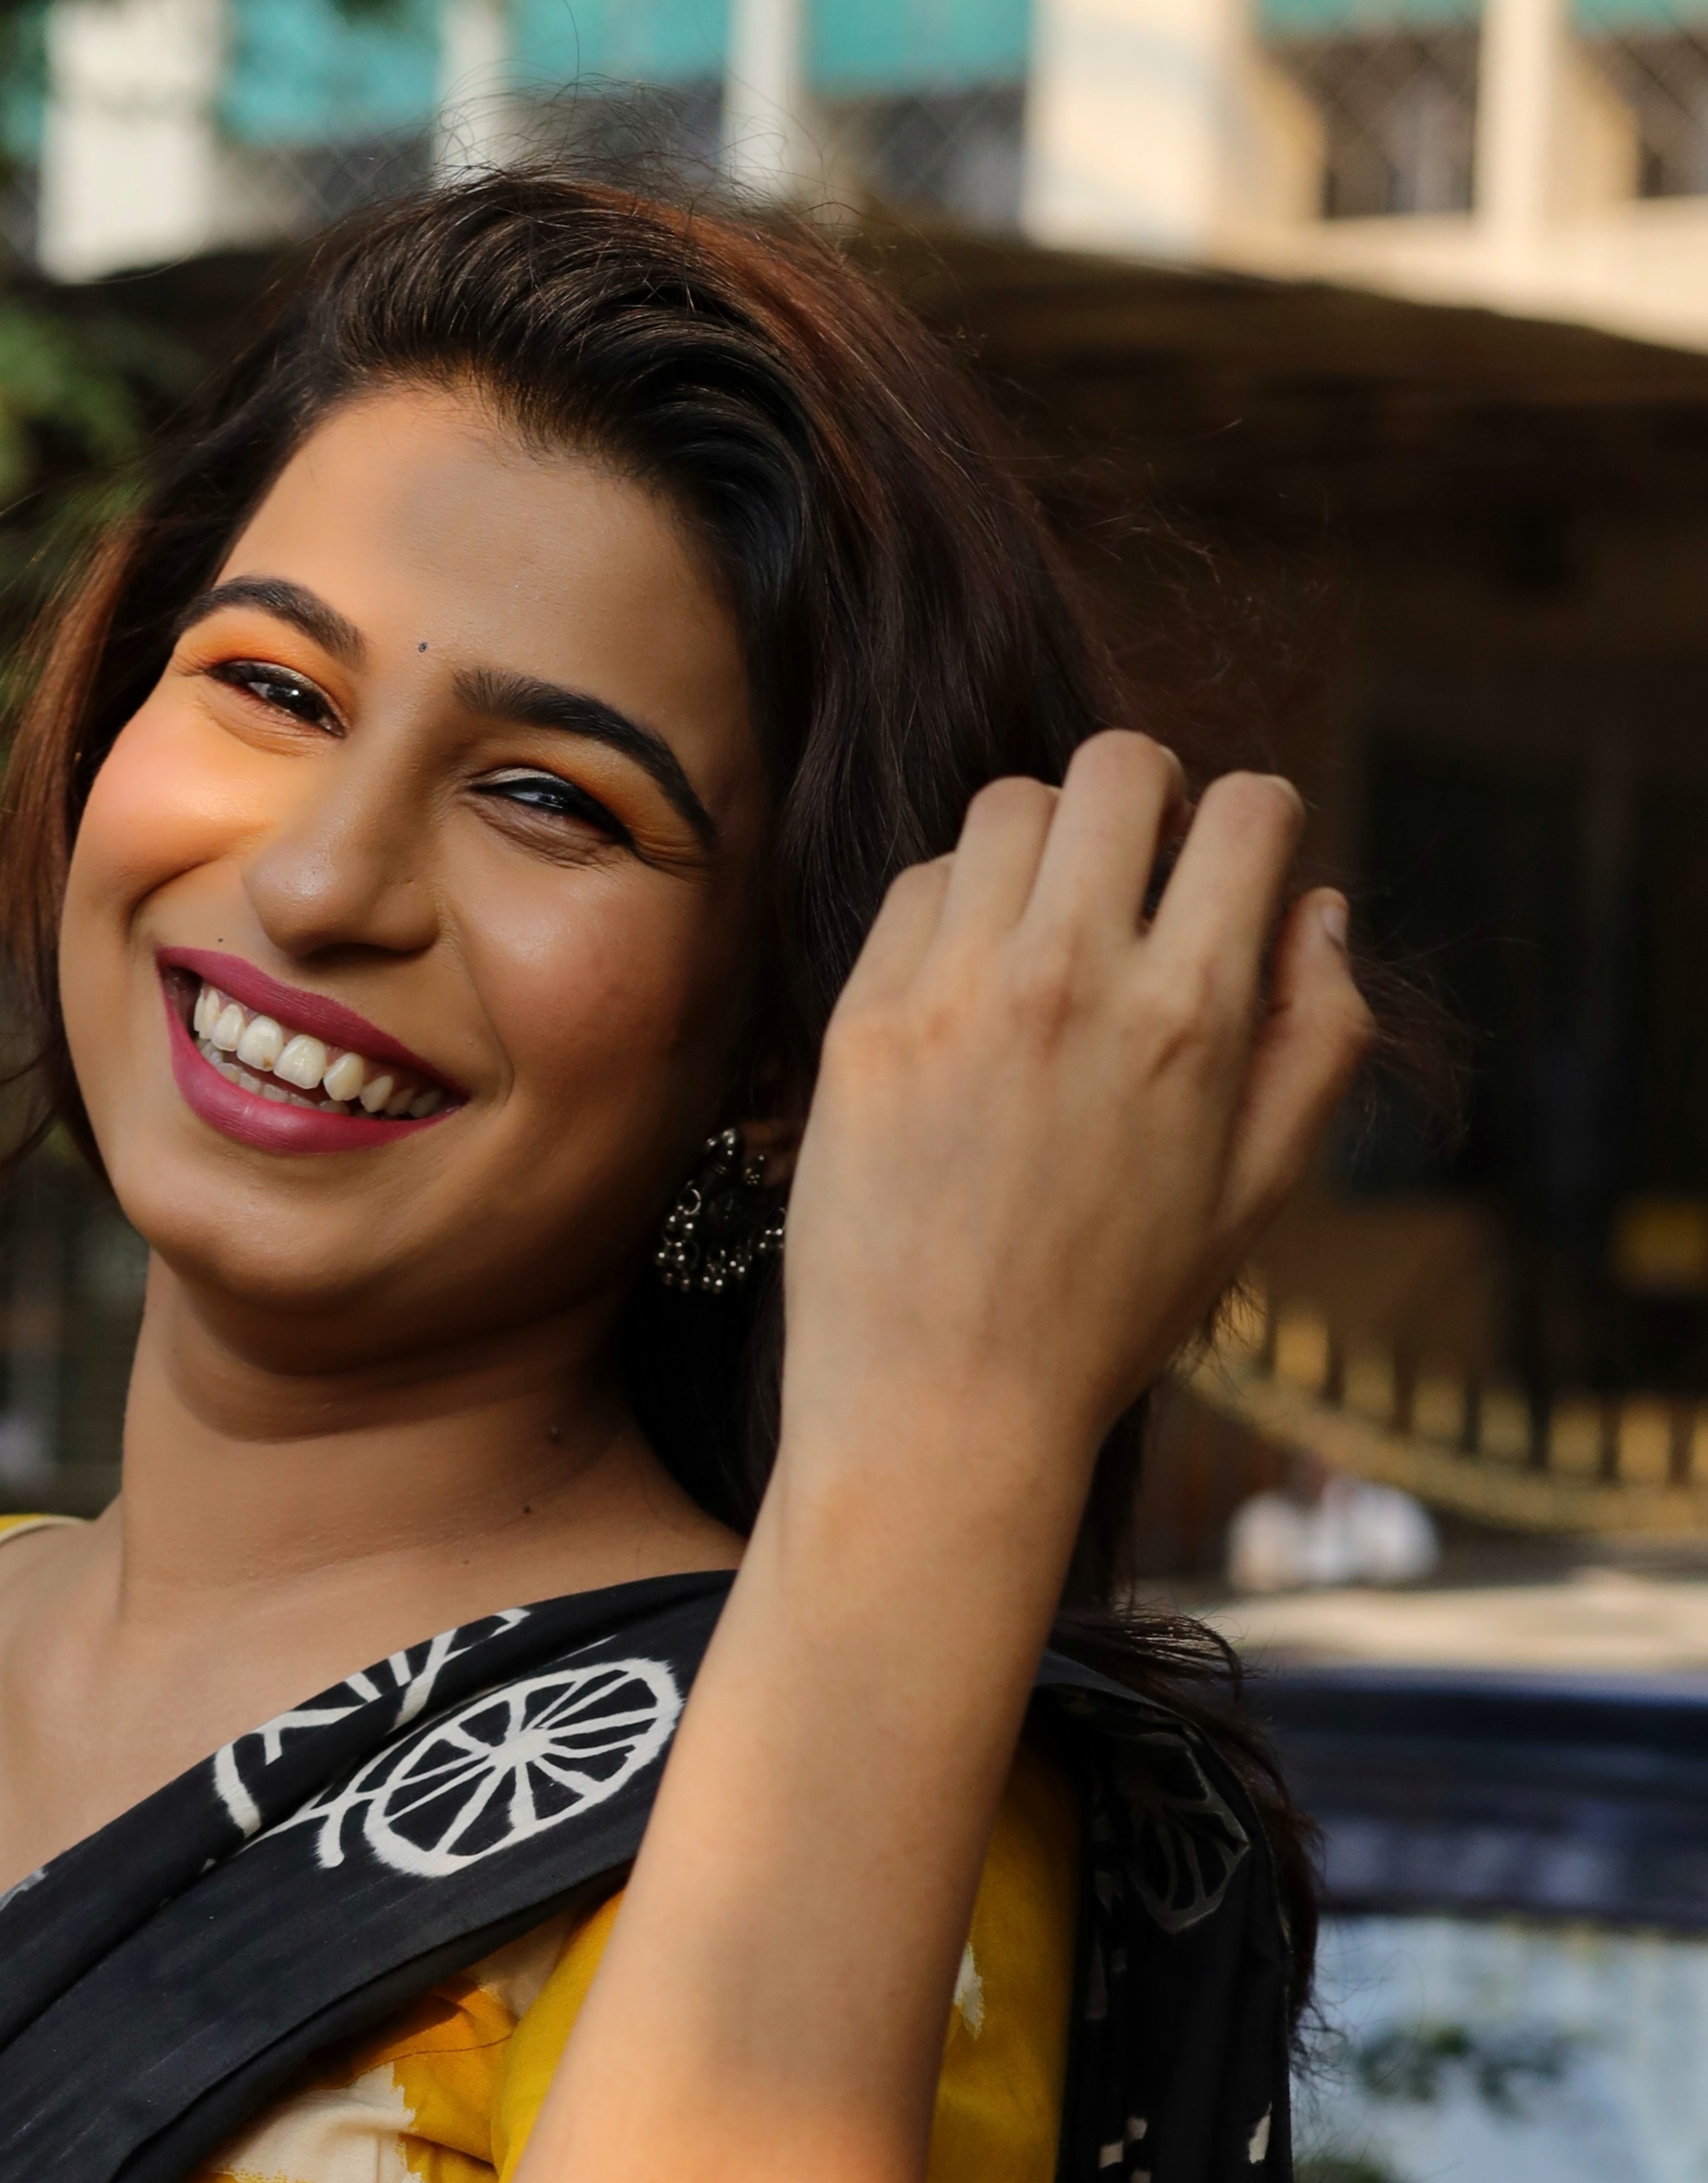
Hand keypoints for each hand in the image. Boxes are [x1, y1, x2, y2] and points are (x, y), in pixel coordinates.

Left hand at [776, 733, 1368, 1567]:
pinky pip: (918, 887)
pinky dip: (953, 910)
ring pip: (1009, 808)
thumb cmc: (1107, 1317)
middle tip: (1129, 873)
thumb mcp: (1256, 1194)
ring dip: (1041, 845)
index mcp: (1193, 1016)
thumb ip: (1318, 1037)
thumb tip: (1319, 907)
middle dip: (1143, 799)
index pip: (1248, 809)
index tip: (1220, 871)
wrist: (941, 1415)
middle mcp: (1076, 979)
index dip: (1247, 824)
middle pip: (1119, 767)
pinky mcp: (863, 1023)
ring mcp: (957, 994)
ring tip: (1042, 928)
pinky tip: (964, 988)